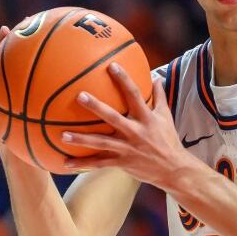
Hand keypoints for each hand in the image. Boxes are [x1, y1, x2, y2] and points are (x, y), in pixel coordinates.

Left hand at [62, 64, 186, 187]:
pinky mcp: (122, 162)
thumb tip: (156, 77)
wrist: (173, 169)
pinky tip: (66, 163)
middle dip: (96, 107)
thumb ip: (160, 97)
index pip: (135, 95)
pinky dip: (83, 164)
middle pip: (113, 117)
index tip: (112, 66)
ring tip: (63, 135)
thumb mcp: (166, 117)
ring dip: (82, 140)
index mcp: (146, 119)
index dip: (124, 80)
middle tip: (80, 96)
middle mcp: (135, 132)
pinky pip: (100, 163)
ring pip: (101, 143)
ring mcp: (127, 148)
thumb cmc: (169, 140)